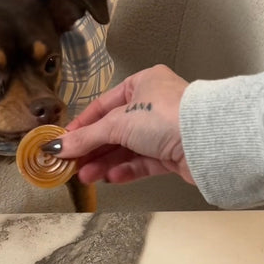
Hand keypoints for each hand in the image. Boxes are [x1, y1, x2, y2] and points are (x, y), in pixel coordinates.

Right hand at [44, 64, 194, 184]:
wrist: (207, 140)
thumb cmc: (164, 116)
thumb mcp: (117, 123)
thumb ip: (86, 137)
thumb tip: (56, 146)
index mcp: (141, 85)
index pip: (102, 107)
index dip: (81, 126)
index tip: (62, 143)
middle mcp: (152, 105)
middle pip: (113, 131)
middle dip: (92, 150)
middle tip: (71, 165)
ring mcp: (163, 131)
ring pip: (126, 149)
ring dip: (105, 164)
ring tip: (86, 176)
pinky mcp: (171, 154)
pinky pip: (143, 163)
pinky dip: (126, 170)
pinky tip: (112, 178)